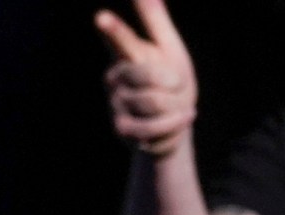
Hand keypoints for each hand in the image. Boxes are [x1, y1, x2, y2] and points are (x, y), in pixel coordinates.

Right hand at [96, 0, 196, 159]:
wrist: (173, 123)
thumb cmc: (171, 81)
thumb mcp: (169, 48)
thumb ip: (155, 20)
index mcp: (127, 54)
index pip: (120, 40)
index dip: (113, 29)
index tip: (101, 17)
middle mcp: (114, 77)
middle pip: (147, 75)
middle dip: (172, 82)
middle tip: (176, 85)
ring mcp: (115, 103)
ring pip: (153, 102)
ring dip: (175, 105)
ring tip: (175, 106)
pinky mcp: (121, 128)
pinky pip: (151, 126)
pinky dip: (173, 123)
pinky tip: (182, 117)